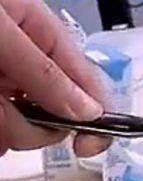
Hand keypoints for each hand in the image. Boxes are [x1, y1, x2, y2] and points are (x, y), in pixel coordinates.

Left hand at [0, 0, 108, 157]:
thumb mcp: (4, 36)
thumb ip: (45, 73)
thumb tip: (89, 112)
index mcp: (41, 34)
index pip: (87, 81)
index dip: (96, 114)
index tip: (87, 146)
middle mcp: (27, 64)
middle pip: (58, 115)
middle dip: (32, 121)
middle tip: (1, 107)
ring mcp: (7, 89)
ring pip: (26, 131)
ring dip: (5, 127)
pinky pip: (4, 138)